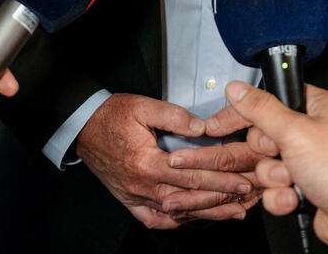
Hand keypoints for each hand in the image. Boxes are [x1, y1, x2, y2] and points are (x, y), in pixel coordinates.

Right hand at [75, 93, 256, 228]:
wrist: (81, 126)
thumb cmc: (110, 116)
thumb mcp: (143, 107)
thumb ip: (174, 116)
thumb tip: (201, 127)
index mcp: (146, 162)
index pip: (192, 176)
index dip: (220, 180)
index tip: (241, 181)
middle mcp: (141, 185)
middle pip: (189, 198)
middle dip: (221, 199)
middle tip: (246, 198)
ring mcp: (134, 196)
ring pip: (176, 212)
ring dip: (205, 213)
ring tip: (231, 212)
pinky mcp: (129, 200)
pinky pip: (154, 219)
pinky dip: (175, 221)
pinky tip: (191, 220)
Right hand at [227, 81, 327, 253]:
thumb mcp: (296, 132)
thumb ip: (262, 109)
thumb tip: (239, 89)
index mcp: (319, 107)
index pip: (272, 98)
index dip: (246, 111)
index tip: (221, 122)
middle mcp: (315, 132)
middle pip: (265, 135)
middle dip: (268, 151)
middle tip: (280, 153)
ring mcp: (311, 162)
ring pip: (268, 164)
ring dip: (274, 177)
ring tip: (292, 179)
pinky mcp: (306, 187)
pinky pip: (276, 188)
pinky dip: (281, 196)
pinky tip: (295, 197)